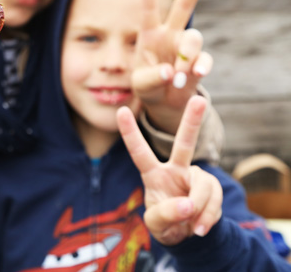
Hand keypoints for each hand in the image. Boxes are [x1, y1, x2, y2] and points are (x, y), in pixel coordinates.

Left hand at [117, 95, 222, 245]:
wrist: (188, 236)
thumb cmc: (165, 225)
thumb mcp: (156, 225)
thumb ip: (165, 215)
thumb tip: (188, 205)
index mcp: (153, 174)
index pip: (139, 152)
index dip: (130, 132)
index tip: (121, 110)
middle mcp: (175, 169)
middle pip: (184, 143)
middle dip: (192, 121)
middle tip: (199, 100)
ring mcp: (195, 176)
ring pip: (203, 186)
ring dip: (200, 209)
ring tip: (193, 227)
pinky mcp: (211, 186)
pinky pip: (214, 198)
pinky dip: (209, 216)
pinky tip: (200, 227)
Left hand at [132, 0, 213, 132]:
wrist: (163, 103)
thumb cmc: (146, 87)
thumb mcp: (141, 84)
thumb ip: (152, 77)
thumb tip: (171, 72)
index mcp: (150, 35)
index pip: (149, 9)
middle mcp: (170, 35)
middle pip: (185, 6)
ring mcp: (186, 48)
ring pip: (194, 38)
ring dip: (187, 56)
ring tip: (178, 77)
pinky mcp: (199, 62)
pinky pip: (204, 60)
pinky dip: (200, 67)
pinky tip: (195, 75)